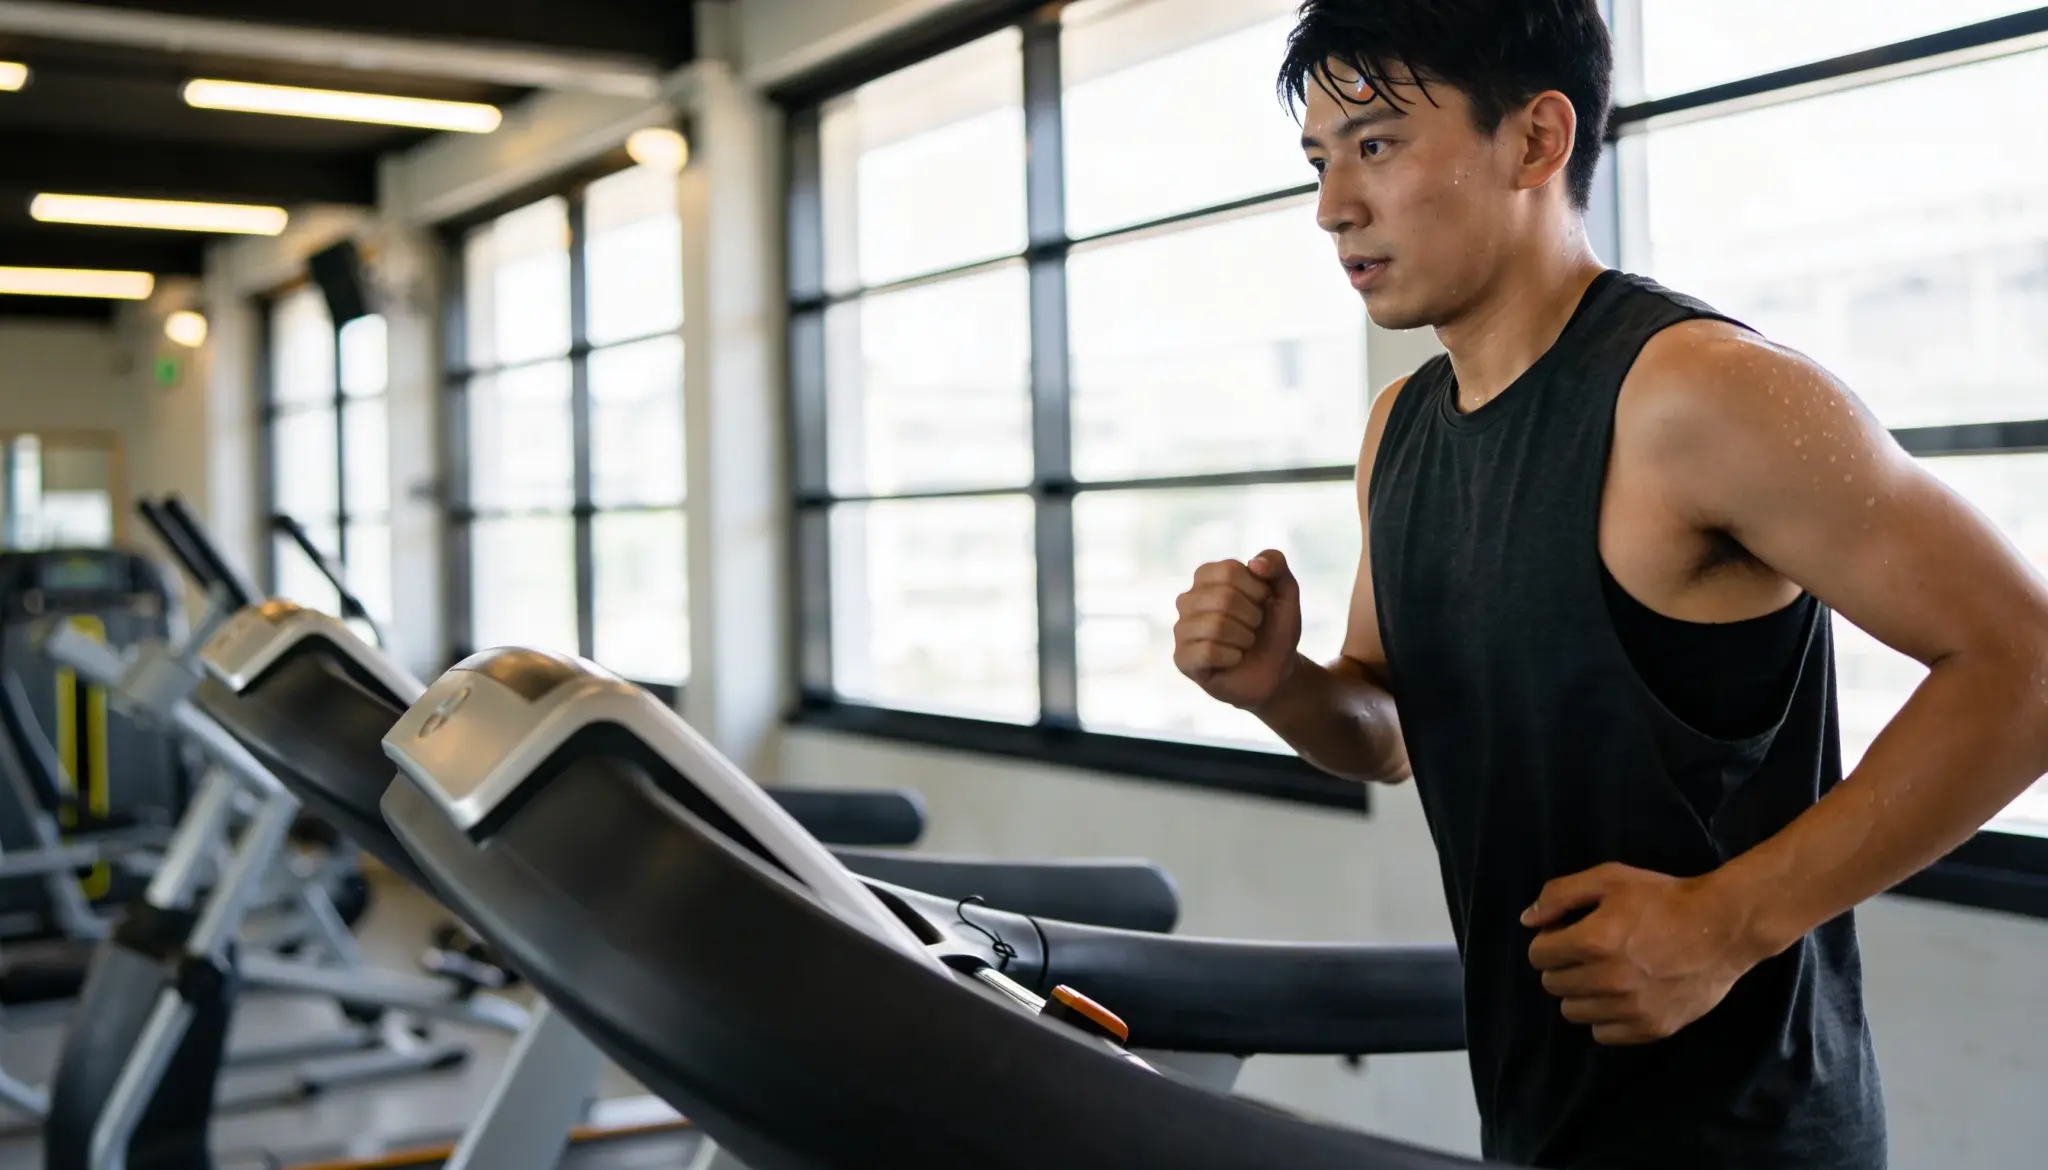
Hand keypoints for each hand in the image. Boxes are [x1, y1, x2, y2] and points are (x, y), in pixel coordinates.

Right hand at [1173, 550, 1303, 710]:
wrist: (1276, 671)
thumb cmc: (1274, 629)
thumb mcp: (1286, 592)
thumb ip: (1276, 563)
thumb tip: (1254, 563)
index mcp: (1207, 576)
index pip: (1230, 571)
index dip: (1257, 590)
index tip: (1262, 603)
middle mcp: (1188, 599)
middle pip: (1223, 598)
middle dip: (1252, 617)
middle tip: (1254, 627)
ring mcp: (1182, 629)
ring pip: (1215, 626)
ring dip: (1244, 638)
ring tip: (1244, 643)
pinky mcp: (1182, 659)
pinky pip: (1207, 652)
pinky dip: (1232, 657)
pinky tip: (1233, 659)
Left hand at [1523, 863, 1759, 1045]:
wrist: (1723, 927)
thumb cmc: (1663, 898)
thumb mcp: (1609, 878)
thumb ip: (1560, 895)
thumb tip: (1527, 920)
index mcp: (1593, 941)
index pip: (1537, 956)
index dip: (1547, 941)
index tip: (1564, 933)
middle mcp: (1608, 980)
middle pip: (1552, 985)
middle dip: (1562, 966)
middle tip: (1586, 953)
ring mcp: (1631, 1008)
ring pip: (1573, 1012)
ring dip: (1580, 993)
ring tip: (1604, 974)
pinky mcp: (1652, 1028)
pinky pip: (1603, 1034)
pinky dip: (1605, 1018)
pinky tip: (1621, 996)